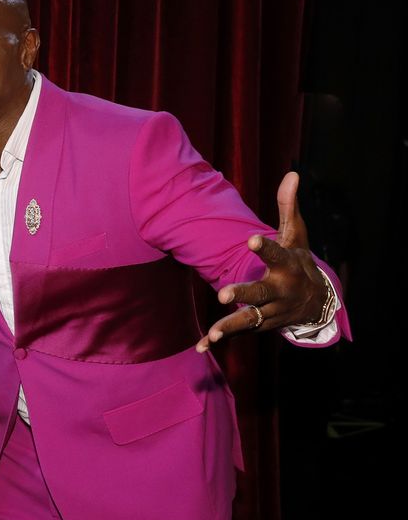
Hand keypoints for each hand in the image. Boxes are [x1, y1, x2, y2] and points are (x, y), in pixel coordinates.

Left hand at [196, 172, 328, 351]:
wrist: (318, 303)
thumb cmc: (298, 261)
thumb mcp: (296, 234)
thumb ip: (288, 206)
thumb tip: (291, 173)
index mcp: (287, 266)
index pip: (277, 254)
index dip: (265, 247)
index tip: (251, 239)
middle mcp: (280, 291)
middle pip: (261, 292)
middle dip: (244, 293)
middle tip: (224, 294)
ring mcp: (270, 310)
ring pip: (250, 319)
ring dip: (231, 325)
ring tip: (214, 332)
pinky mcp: (259, 324)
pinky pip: (239, 333)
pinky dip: (220, 340)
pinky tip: (201, 346)